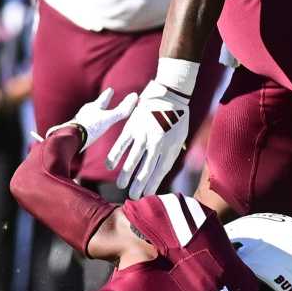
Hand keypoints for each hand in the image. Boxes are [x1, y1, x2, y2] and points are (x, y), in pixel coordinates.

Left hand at [58, 88, 138, 148]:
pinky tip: (84, 132)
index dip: (107, 95)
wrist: (71, 138)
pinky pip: (80, 127)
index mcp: (94, 108)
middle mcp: (85, 113)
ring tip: (91, 117)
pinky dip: (84, 127)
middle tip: (99, 103)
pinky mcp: (74, 131)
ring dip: (90, 116)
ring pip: (85, 116)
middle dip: (97, 105)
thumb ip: (122, 110)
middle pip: (92, 107)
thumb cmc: (91, 127)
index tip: (110, 90)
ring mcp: (78, 121)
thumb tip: (135, 96)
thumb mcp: (109, 119)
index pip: (103, 99)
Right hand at [106, 72, 192, 198]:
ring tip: (121, 186)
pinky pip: (121, 144)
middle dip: (138, 186)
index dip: (153, 185)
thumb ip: (173, 152)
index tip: (147, 196)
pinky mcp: (132, 126)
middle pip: (145, 170)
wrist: (169, 93)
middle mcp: (156, 144)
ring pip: (132, 160)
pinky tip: (110, 166)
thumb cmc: (177, 116)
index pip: (160, 172)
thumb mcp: (181, 136)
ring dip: (125, 175)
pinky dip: (114, 156)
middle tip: (132, 197)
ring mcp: (143, 135)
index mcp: (169, 147)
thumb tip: (165, 169)